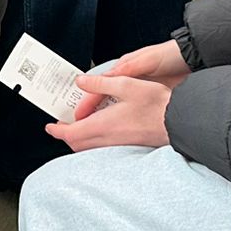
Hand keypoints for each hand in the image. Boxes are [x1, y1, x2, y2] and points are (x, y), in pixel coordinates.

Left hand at [48, 75, 173, 150]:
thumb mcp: (126, 84)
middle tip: (62, 125)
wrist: (181, 122)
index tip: (50, 126)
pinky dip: (94, 141)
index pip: (71, 133)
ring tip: (80, 126)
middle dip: (67, 135)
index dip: (57, 130)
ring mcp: (119, 146)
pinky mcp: (129, 148)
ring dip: (80, 139)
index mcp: (103, 125)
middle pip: (78, 144)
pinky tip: (102, 130)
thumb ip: (100, 83)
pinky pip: (103, 148)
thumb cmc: (157, 103)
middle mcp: (108, 139)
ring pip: (90, 148)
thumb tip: (80, 81)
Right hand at [68, 38, 188, 120]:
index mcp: (124, 68)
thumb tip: (101, 77)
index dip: (88, 101)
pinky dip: (118, 120)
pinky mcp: (148, 99)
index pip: (100, 87)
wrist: (194, 60)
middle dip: (90, 111)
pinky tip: (116, 130)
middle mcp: (128, 79)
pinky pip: (128, 112)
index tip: (78, 115)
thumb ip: (126, 69)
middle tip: (78, 126)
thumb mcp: (147, 61)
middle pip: (103, 97)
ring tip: (91, 131)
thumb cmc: (172, 57)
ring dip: (102, 117)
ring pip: (114, 106)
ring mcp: (138, 91)